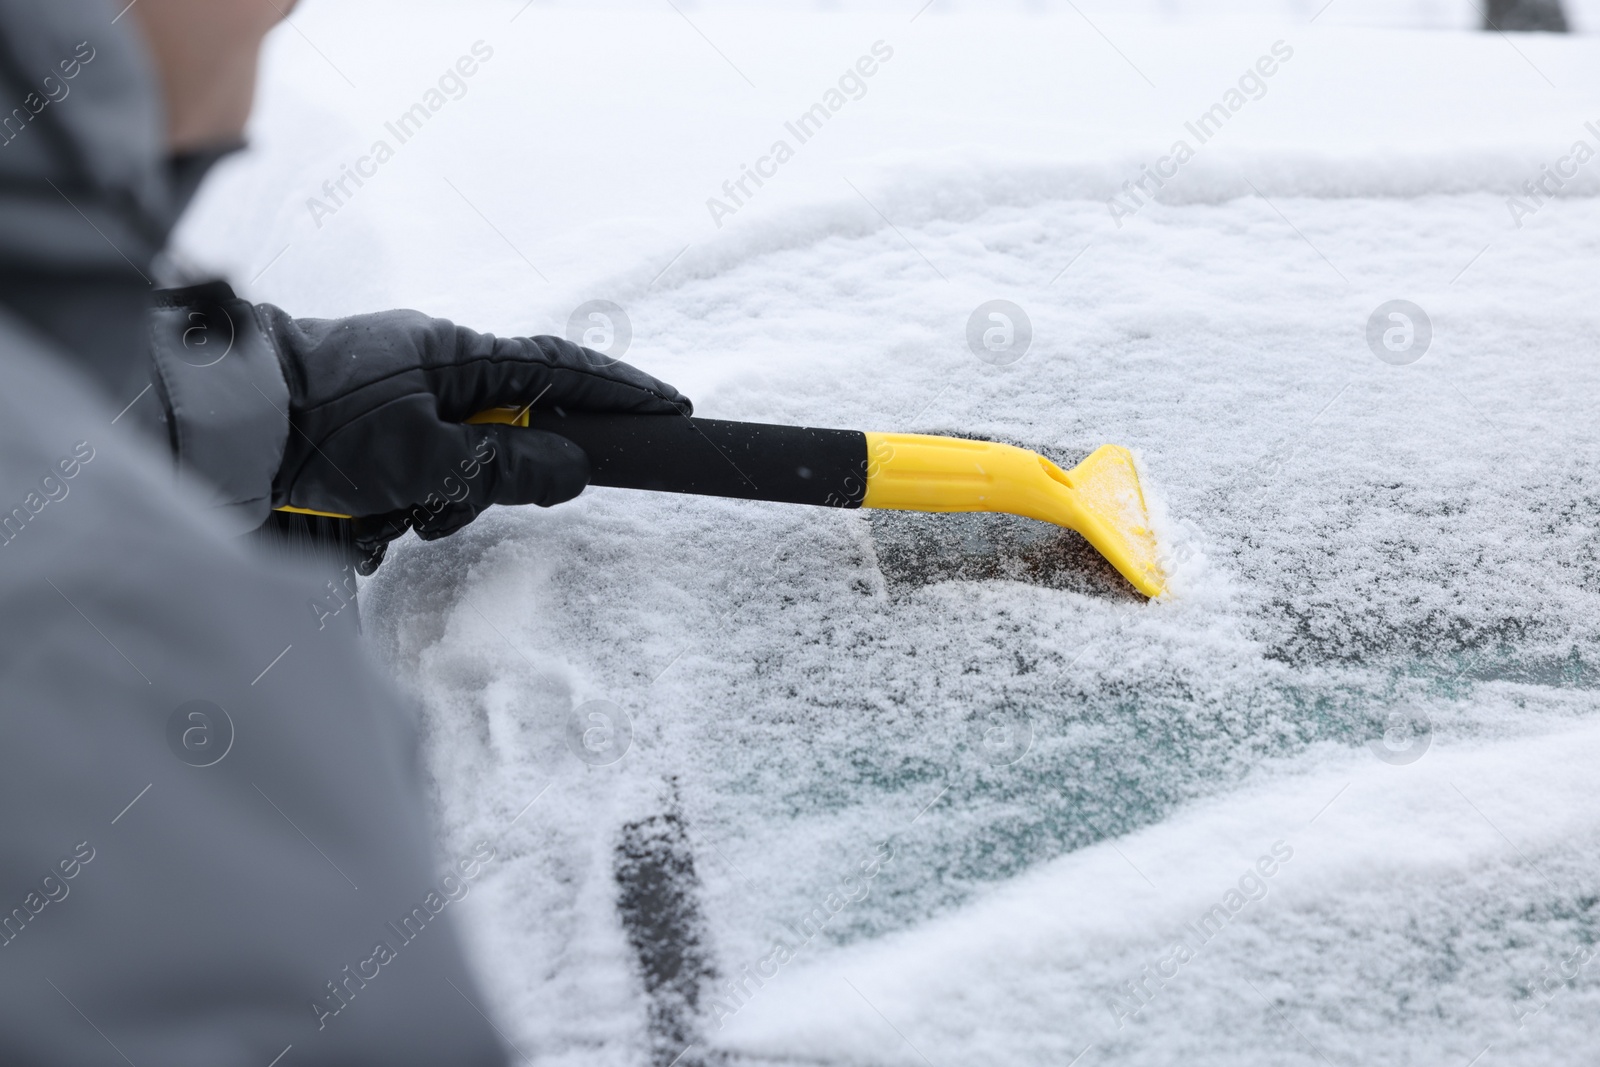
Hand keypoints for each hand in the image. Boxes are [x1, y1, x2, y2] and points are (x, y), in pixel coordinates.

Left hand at [260, 306, 690, 569]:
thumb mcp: (423, 454)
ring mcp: (396, 406)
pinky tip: (351, 522)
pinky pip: (409, 486)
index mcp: (455, 355)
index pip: (562, 368)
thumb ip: (507, 464)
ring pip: (457, 472)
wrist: (212, 427)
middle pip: (508, 438)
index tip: (671, 410)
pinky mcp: (362, 441)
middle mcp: (432, 374)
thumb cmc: (318, 424)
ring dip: (427, 507)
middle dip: (484, 486)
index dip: (619, 392)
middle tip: (443, 507)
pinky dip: (390, 513)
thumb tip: (573, 468)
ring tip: (377, 516)